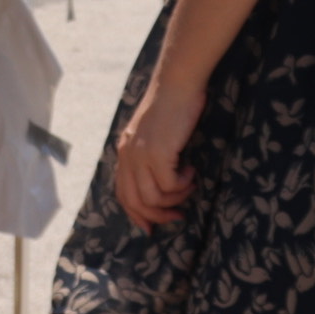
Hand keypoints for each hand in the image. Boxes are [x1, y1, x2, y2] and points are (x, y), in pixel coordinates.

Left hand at [113, 78, 203, 230]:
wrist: (176, 84)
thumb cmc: (171, 108)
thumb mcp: (152, 136)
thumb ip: (149, 157)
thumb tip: (160, 186)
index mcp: (124, 152)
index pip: (122, 194)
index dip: (136, 215)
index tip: (151, 228)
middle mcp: (127, 155)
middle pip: (135, 202)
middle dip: (157, 217)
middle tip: (179, 215)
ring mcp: (140, 154)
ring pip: (153, 198)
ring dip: (176, 198)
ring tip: (189, 185)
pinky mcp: (157, 152)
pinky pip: (169, 184)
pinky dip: (183, 183)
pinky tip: (192, 170)